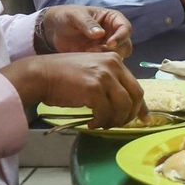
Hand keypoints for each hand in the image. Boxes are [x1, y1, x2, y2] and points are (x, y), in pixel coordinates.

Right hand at [0, 52, 146, 128]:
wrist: (40, 74)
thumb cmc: (64, 76)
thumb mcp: (92, 73)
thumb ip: (110, 84)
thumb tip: (125, 105)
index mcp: (115, 60)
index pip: (136, 86)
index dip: (141, 106)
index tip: (144, 118)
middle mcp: (113, 65)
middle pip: (135, 96)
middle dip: (130, 115)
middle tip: (119, 124)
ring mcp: (104, 76)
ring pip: (123, 107)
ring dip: (114, 120)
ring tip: (102, 124)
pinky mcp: (93, 88)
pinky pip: (106, 113)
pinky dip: (101, 122)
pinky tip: (92, 123)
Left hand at [38, 5, 131, 58]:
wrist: (53, 29)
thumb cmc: (67, 16)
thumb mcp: (75, 16)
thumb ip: (87, 23)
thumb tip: (100, 34)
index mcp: (112, 19)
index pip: (125, 28)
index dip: (121, 37)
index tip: (110, 44)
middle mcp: (113, 33)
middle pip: (125, 45)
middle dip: (115, 50)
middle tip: (97, 51)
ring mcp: (107, 46)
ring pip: (118, 56)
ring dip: (107, 58)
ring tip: (89, 53)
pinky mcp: (99, 57)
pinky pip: (106, 64)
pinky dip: (99, 64)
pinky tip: (86, 59)